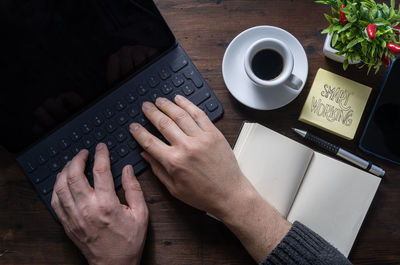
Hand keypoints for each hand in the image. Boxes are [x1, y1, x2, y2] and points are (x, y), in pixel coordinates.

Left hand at [51, 143, 147, 264]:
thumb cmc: (129, 242)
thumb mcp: (141, 214)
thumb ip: (134, 189)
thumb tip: (128, 169)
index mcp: (107, 205)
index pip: (101, 170)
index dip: (100, 154)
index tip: (101, 147)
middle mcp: (87, 208)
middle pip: (75, 175)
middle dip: (78, 158)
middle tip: (84, 152)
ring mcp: (74, 217)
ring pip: (61, 186)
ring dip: (65, 170)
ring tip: (72, 163)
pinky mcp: (67, 224)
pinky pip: (55, 201)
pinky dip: (56, 187)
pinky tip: (62, 181)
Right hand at [129, 96, 290, 262]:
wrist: (229, 194)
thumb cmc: (203, 195)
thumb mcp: (174, 188)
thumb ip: (158, 169)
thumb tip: (145, 154)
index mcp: (174, 162)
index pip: (150, 142)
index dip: (139, 132)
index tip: (134, 126)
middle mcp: (186, 147)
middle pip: (163, 123)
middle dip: (151, 113)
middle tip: (145, 107)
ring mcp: (201, 138)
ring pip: (180, 115)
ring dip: (167, 105)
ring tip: (159, 100)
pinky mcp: (214, 134)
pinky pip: (199, 114)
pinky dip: (188, 104)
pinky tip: (180, 99)